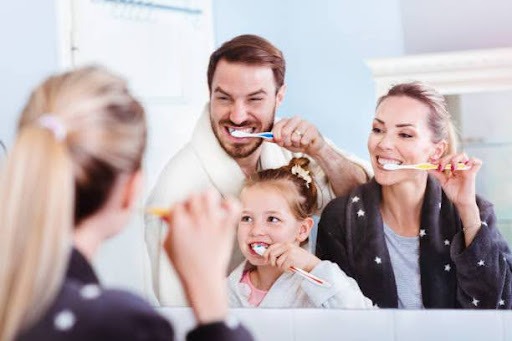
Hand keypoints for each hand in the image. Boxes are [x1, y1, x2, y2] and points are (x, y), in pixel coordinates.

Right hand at [162, 190, 240, 322]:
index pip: (176, 205)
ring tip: (207, 207)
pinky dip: (229, 203)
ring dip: (207, 198)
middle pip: (192, 196)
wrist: (203, 280)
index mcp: (179, 226)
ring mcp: (212, 223)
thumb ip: (169, 227)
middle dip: (190, 202)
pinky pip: (232, 206)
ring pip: (210, 194)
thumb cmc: (185, 266)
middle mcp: (196, 221)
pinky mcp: (227, 227)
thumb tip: (169, 214)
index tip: (178, 214)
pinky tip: (224, 208)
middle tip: (191, 210)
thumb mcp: (168, 245)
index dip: (176, 209)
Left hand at [263, 242, 319, 271]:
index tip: (265, 259)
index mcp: (285, 244)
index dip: (266, 254)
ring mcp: (289, 252)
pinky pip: (283, 266)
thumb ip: (280, 252)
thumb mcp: (289, 252)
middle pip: (272, 254)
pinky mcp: (291, 258)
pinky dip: (286, 269)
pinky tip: (291, 267)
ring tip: (287, 266)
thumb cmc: (298, 258)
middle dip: (272, 262)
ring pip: (277, 262)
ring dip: (281, 267)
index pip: (271, 247)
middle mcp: (286, 246)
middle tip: (276, 265)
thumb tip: (267, 257)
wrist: (310, 261)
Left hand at [272, 116, 325, 156]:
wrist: (311, 146)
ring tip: (299, 143)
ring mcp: (305, 123)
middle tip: (291, 144)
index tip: (280, 143)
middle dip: (287, 142)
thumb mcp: (283, 142)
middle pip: (285, 132)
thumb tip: (264, 138)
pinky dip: (304, 145)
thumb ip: (274, 139)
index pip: (277, 127)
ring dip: (296, 144)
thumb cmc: (296, 142)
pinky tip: (306, 142)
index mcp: (287, 120)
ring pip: (295, 137)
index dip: (277, 138)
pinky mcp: (313, 128)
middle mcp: (295, 119)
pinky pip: (304, 140)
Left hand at [428, 153, 481, 208]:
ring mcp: (466, 169)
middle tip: (440, 167)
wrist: (460, 201)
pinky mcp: (473, 173)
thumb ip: (436, 173)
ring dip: (455, 159)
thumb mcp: (443, 181)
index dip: (439, 158)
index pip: (446, 158)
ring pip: (463, 155)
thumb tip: (426, 167)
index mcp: (453, 167)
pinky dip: (472, 160)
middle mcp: (460, 166)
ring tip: (452, 168)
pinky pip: (477, 162)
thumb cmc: (453, 192)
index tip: (432, 161)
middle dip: (445, 159)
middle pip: (453, 155)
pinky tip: (465, 166)